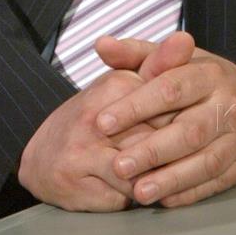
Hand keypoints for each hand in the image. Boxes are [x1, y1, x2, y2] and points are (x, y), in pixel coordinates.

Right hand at [17, 32, 195, 210]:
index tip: (194, 126)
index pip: (169, 102)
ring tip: (162, 174)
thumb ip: (159, 63)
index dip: (185, 119)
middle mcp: (98, 115)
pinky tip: (137, 188)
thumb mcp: (125, 82)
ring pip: (143, 170)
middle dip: (174, 151)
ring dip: (158, 176)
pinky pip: (124, 195)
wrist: (41, 155)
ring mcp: (85, 151)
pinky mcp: (78, 184)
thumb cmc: (95, 116)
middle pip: (159, 137)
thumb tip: (186, 39)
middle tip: (182, 156)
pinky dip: (136, 195)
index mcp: (116, 83)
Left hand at [95, 36, 235, 207]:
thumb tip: (101, 44)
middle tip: (119, 165)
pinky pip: (216, 181)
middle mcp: (228, 104)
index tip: (103, 122)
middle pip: (190, 130)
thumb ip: (134, 54)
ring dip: (171, 179)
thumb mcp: (169, 61)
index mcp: (209, 72)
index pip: (170, 88)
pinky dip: (190, 192)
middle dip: (152, 150)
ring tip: (138, 192)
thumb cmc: (194, 79)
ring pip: (205, 161)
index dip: (135, 106)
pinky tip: (164, 200)